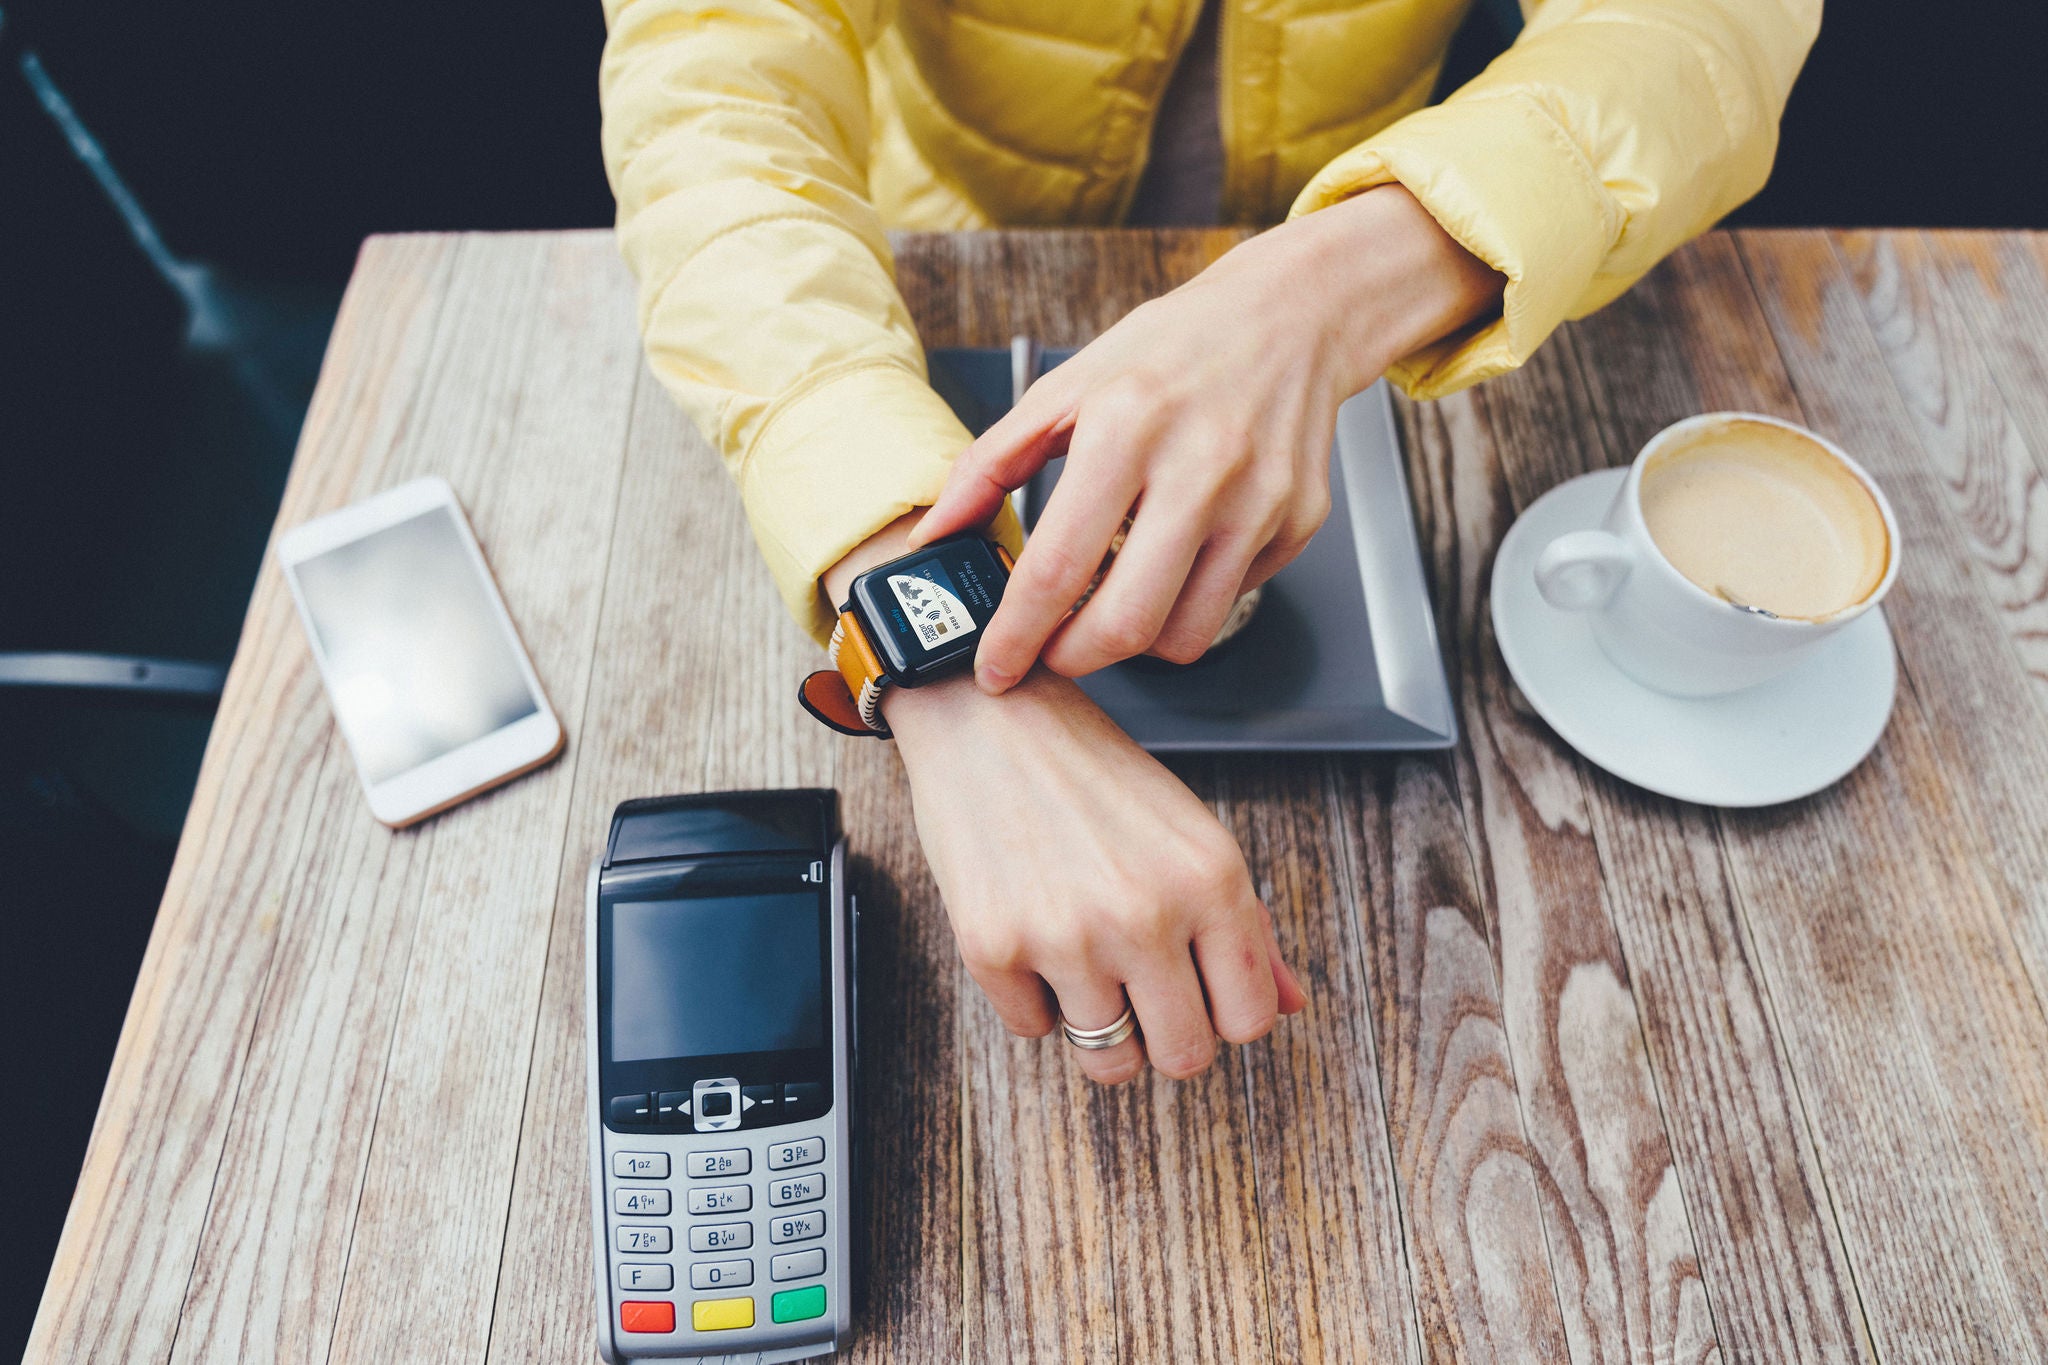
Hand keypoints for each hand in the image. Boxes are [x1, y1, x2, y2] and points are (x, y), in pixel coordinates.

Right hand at [884, 667, 1307, 1082]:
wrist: (988, 722)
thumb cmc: (1096, 778)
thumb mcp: (1191, 835)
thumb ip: (1247, 925)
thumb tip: (1291, 1005)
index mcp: (1212, 879)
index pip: (1250, 1019)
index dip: (1221, 1015)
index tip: (1194, 990)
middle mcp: (1147, 912)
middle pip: (1183, 1056)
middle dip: (1163, 1036)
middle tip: (1137, 989)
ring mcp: (1068, 935)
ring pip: (1108, 1060)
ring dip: (1097, 1022)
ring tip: (1083, 959)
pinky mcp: (994, 946)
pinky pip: (1031, 1028)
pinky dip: (1032, 996)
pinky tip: (1030, 931)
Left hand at [911, 185, 1502, 691]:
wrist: (1289, 315)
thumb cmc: (1172, 350)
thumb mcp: (1067, 386)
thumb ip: (990, 463)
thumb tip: (935, 533)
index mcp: (1128, 428)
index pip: (1059, 566)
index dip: (1018, 635)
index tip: (995, 667)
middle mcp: (1201, 469)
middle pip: (1126, 624)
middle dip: (1072, 658)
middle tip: (1050, 649)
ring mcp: (1258, 502)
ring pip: (1184, 636)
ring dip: (1132, 642)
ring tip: (1111, 600)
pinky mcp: (1296, 523)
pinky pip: (1228, 602)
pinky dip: (1189, 601)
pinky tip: (1173, 558)